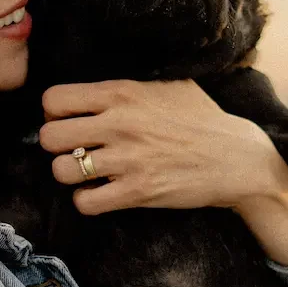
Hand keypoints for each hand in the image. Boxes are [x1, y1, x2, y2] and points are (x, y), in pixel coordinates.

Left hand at [38, 78, 287, 215]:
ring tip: (86, 174)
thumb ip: (129, 83)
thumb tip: (97, 86)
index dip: (54, 114)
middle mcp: (119, 123)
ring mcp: (127, 159)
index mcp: (121, 92)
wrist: (237, 157)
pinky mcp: (137, 191)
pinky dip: (87, 201)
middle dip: (56, 146)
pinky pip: (85, 203)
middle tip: (74, 150)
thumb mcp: (168, 85)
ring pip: (61, 171)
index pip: (54, 100)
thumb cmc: (202, 119)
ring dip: (69, 175)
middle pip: (49, 137)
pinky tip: (101, 194)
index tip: (69, 121)